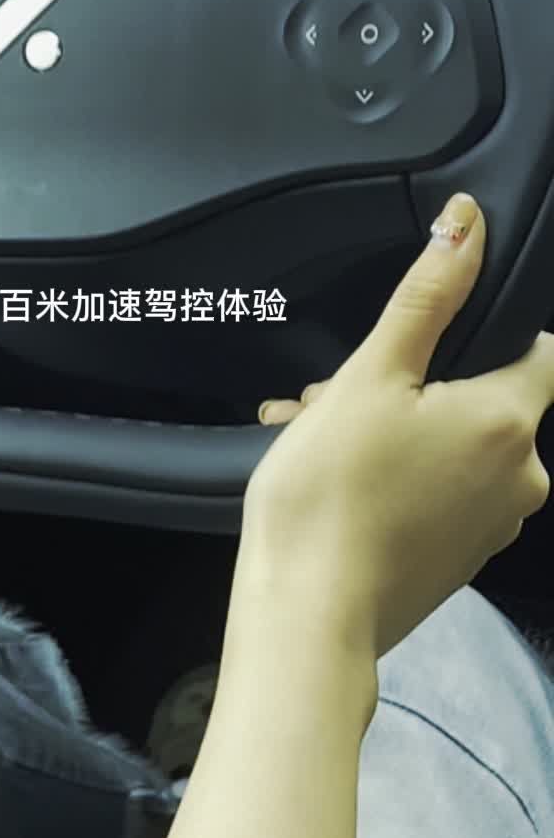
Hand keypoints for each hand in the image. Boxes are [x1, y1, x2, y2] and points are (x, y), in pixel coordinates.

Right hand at [239, 192, 553, 660]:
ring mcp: (495, 524)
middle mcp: (522, 476)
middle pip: (484, 398)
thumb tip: (468, 223)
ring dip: (397, 429)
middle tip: (335, 392)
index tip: (427, 338)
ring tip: (320, 435)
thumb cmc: (332, 496)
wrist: (307, 614)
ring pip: (455, 447)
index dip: (486, 330)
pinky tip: (335, 476)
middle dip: (414, 383)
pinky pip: (442, 494)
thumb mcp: (370, 375)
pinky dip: (398, 475)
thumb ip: (427, 295)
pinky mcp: (463, 559)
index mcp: (509, 420)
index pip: (542, 350)